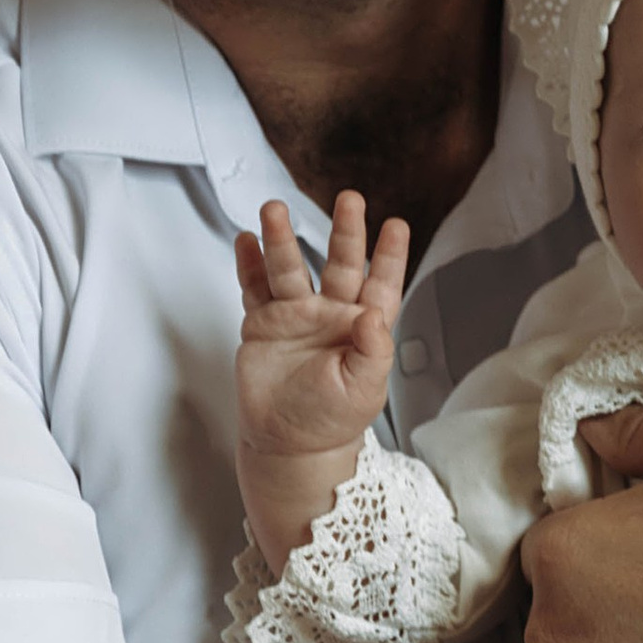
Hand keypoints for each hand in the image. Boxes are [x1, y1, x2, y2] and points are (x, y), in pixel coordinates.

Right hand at [234, 192, 409, 560]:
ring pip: (290, 268)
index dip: (390, 256)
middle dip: (345, 231)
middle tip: (350, 198)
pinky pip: (255, 288)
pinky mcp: (263, 324)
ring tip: (274, 210)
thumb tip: (374, 316)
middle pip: (339, 263)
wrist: (288, 443)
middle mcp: (330, 313)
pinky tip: (246, 241)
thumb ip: (373, 351)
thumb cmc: (331, 419)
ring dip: (282, 239)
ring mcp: (295, 315)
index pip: (381, 283)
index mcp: (362, 326)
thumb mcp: (363, 388)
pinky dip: (249, 265)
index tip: (396, 225)